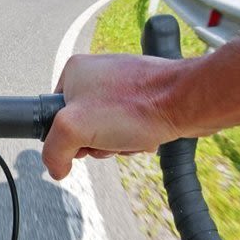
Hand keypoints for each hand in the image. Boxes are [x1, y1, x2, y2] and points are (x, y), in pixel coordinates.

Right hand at [42, 54, 182, 179]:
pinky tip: (144, 135)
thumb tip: (56, 168)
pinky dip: (134, 138)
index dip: (66, 137)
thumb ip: (53, 151)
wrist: (186, 102)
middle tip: (109, 139)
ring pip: (105, 130)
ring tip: (130, 137)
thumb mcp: (74, 129)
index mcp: (74, 71)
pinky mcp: (142, 97)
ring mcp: (121, 85)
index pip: (53, 116)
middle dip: (96, 143)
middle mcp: (97, 74)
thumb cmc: (136, 106)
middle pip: (81, 126)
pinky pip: (127, 127)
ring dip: (116, 143)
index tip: (83, 141)